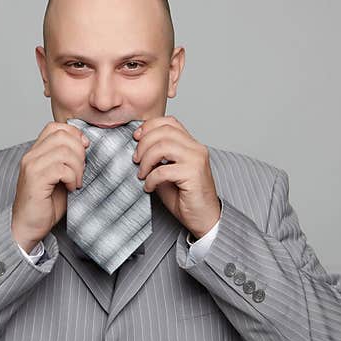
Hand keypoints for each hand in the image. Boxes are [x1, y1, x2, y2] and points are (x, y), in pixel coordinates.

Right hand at [11, 122, 88, 252]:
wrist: (28, 227)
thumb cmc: (45, 204)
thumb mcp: (60, 176)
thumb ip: (68, 159)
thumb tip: (86, 143)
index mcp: (36, 152)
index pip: (56, 127)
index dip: (74, 135)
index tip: (83, 150)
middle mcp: (31, 155)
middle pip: (63, 136)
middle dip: (80, 152)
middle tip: (81, 171)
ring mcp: (32, 166)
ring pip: (64, 151)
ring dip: (78, 167)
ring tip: (76, 182)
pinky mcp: (35, 180)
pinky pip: (61, 168)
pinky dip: (72, 178)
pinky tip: (70, 188)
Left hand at [132, 116, 220, 238]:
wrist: (204, 218)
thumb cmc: (186, 198)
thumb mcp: (167, 172)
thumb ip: (157, 158)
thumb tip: (136, 149)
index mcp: (191, 144)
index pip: (169, 122)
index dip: (149, 126)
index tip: (136, 138)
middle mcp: (196, 148)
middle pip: (164, 131)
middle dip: (143, 144)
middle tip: (136, 160)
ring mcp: (196, 160)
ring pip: (163, 146)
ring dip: (146, 160)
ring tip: (142, 174)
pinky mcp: (193, 174)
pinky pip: (163, 170)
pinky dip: (151, 178)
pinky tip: (149, 187)